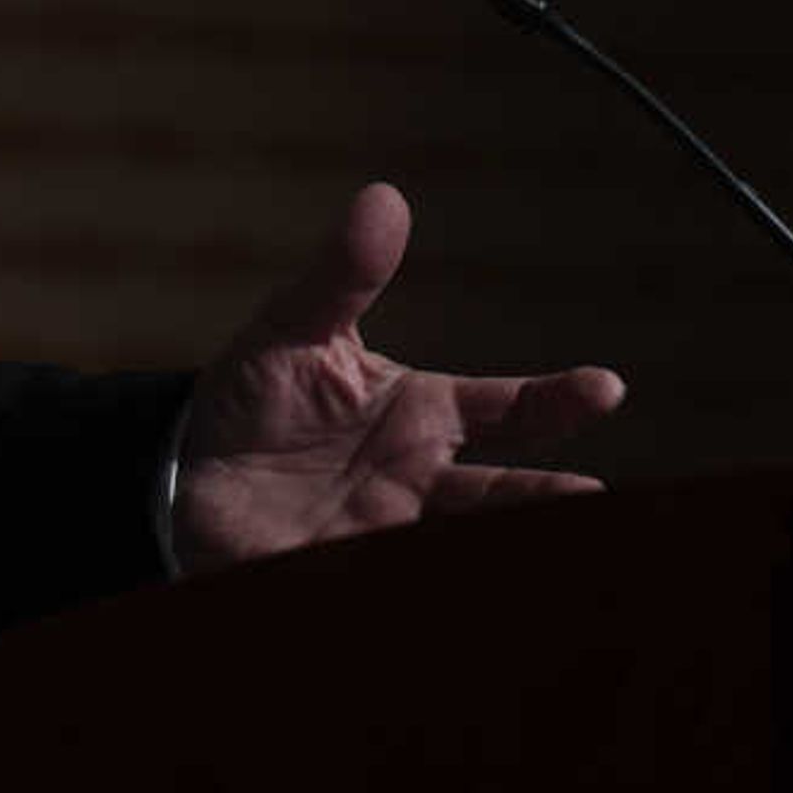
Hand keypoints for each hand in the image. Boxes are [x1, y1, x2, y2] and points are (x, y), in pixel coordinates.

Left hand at [173, 181, 622, 572]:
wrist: (188, 471)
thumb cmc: (254, 393)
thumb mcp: (293, 328)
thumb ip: (342, 276)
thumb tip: (384, 197)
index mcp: (424, 414)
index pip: (509, 408)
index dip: (558, 400)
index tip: (605, 388)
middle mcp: (424, 478)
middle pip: (505, 493)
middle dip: (549, 499)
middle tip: (593, 502)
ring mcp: (395, 531)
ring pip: (470, 544)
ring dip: (509, 550)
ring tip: (554, 553)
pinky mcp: (351, 574)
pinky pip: (403, 583)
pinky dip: (435, 587)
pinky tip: (467, 595)